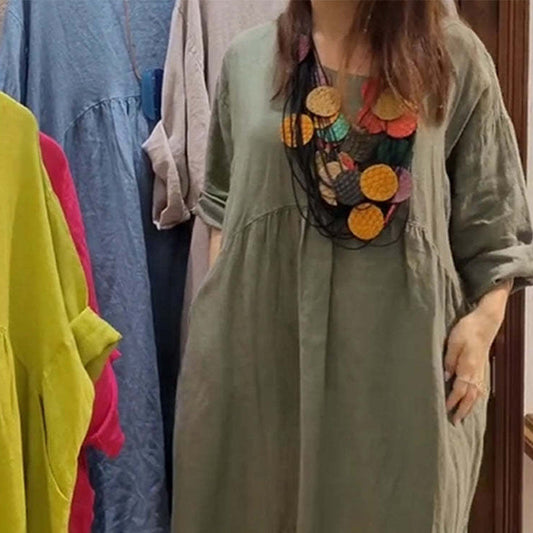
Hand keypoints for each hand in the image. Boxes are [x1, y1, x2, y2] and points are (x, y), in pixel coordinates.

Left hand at [443, 307, 500, 424]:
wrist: (485, 321)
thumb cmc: (467, 329)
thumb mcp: (453, 342)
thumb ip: (449, 360)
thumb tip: (446, 377)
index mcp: (468, 367)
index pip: (460, 390)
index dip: (453, 402)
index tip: (446, 411)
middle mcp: (476, 372)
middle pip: (470, 396)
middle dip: (462, 409)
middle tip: (455, 422)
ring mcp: (481, 370)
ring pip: (477, 393)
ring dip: (470, 406)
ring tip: (463, 416)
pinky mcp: (482, 367)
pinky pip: (480, 387)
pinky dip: (477, 397)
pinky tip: (473, 400)